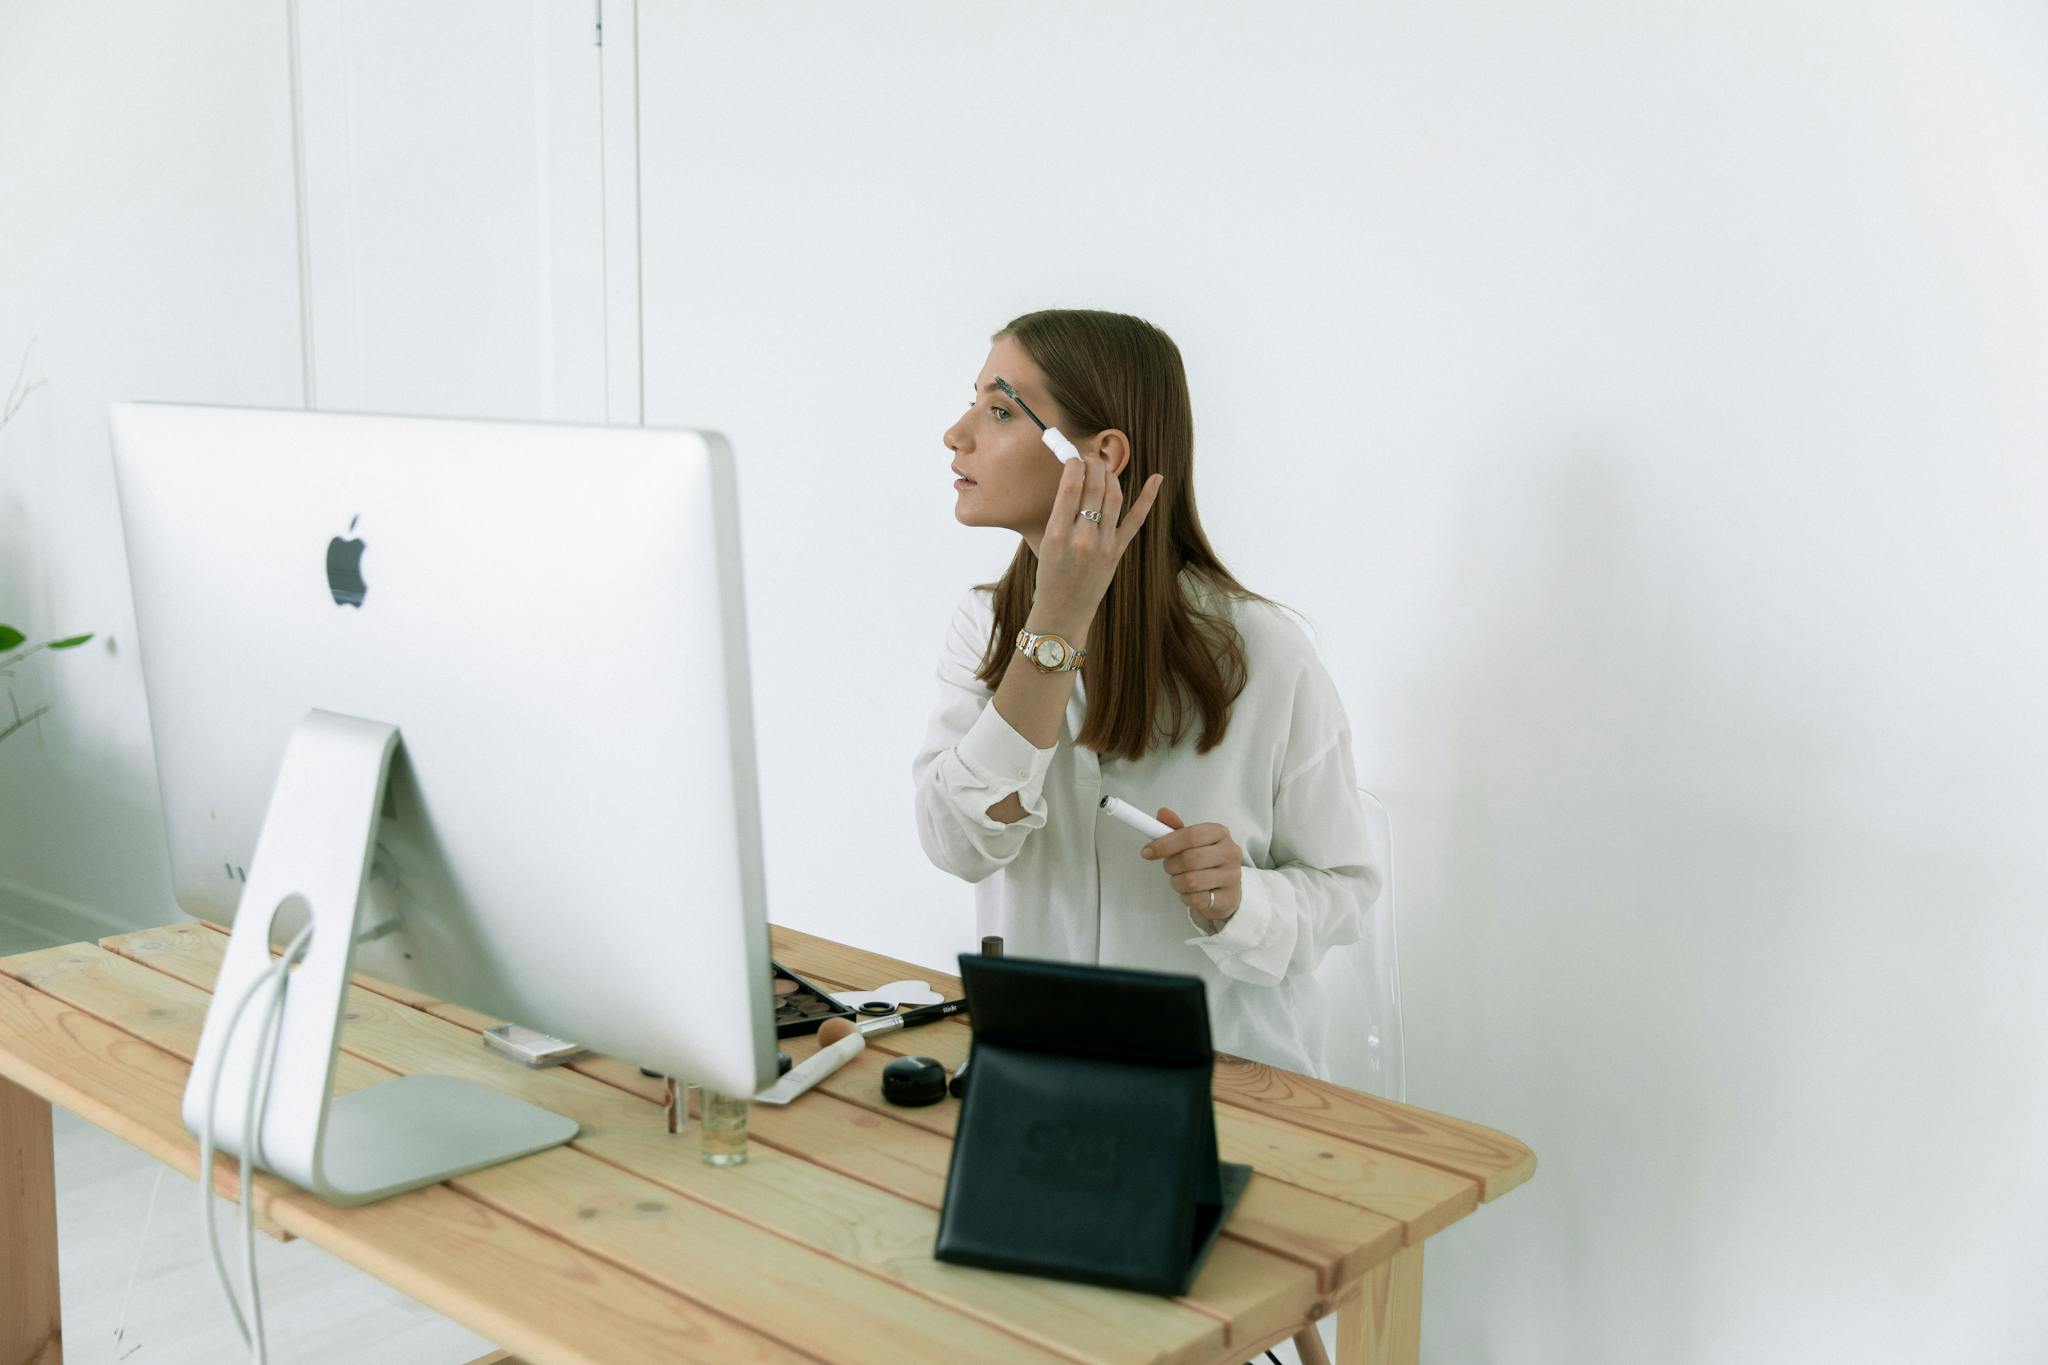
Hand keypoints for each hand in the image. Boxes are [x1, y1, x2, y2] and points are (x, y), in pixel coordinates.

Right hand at [1031, 449, 1163, 625]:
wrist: (1064, 610)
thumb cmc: (1050, 575)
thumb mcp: (1045, 542)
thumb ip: (1059, 514)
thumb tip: (1073, 481)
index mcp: (1056, 534)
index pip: (1069, 488)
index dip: (1075, 466)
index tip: (1074, 458)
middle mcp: (1082, 538)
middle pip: (1093, 488)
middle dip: (1094, 466)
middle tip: (1091, 457)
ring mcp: (1103, 545)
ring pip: (1113, 498)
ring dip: (1111, 476)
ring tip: (1105, 467)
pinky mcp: (1118, 552)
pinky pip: (1135, 520)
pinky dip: (1147, 498)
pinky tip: (1156, 478)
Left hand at [1141, 807, 1241, 923]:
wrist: (1226, 888)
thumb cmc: (1206, 860)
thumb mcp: (1192, 842)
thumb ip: (1175, 828)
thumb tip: (1162, 813)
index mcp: (1220, 833)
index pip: (1190, 835)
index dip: (1165, 844)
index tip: (1147, 851)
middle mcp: (1230, 852)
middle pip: (1189, 859)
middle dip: (1171, 865)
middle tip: (1169, 867)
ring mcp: (1232, 876)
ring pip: (1191, 881)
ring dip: (1177, 882)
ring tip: (1180, 879)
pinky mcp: (1229, 897)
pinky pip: (1196, 899)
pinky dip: (1185, 896)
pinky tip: (1190, 892)